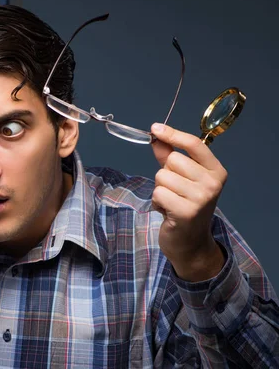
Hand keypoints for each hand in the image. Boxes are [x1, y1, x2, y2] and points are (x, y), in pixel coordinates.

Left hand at [150, 123, 226, 281]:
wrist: (191, 242)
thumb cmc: (185, 206)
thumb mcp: (181, 178)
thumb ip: (169, 156)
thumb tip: (157, 136)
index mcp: (216, 170)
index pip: (194, 144)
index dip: (173, 134)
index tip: (155, 128)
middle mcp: (212, 183)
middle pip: (172, 160)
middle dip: (165, 173)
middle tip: (174, 190)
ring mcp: (201, 197)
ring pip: (162, 177)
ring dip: (160, 190)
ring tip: (171, 201)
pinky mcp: (186, 211)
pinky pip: (158, 193)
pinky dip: (157, 202)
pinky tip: (167, 211)